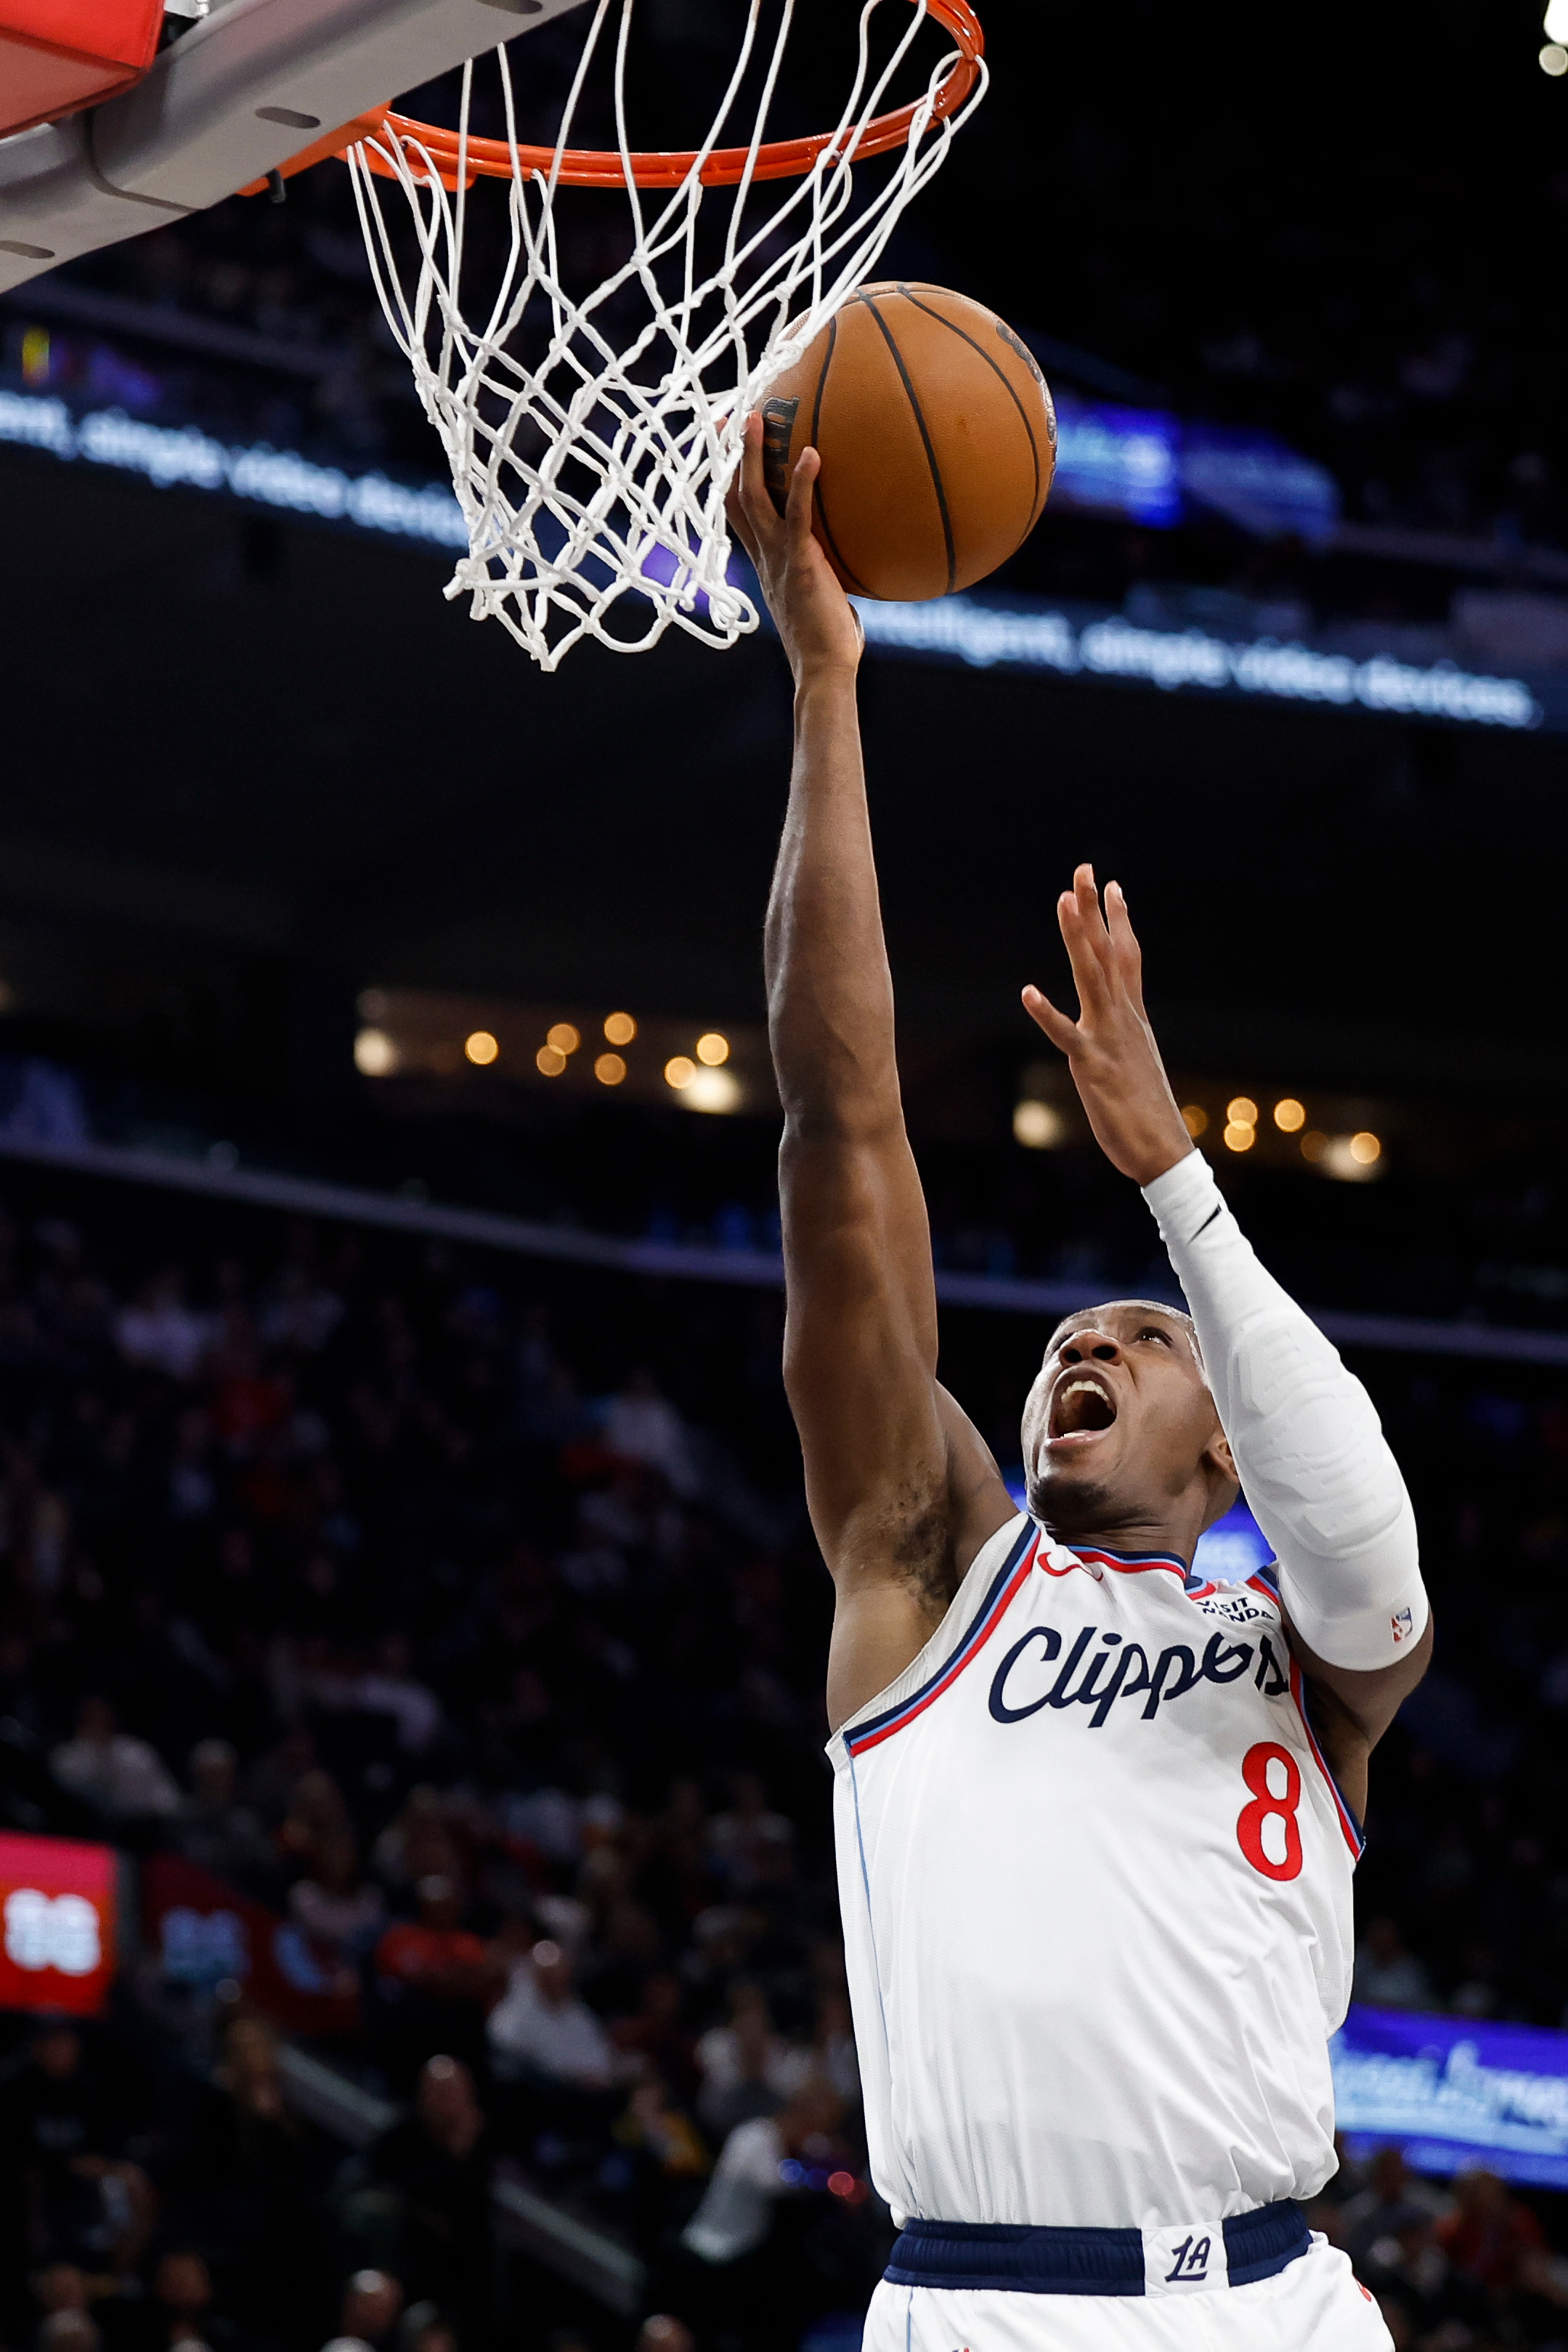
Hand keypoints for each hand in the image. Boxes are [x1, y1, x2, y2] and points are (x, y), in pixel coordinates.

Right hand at [726, 410, 863, 684]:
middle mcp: (763, 556)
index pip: (738, 513)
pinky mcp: (800, 563)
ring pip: (754, 497)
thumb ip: (828, 572)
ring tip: (757, 417)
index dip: (730, 478)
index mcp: (765, 563)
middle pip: (735, 495)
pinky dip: (803, 484)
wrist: (824, 670)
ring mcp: (777, 559)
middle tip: (733, 416)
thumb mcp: (825, 597)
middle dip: (731, 455)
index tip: (730, 448)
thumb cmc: (830, 642)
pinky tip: (814, 454)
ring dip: (754, 456)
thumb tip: (854, 556)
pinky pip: (798, 516)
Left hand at [1022, 865, 1194, 1187]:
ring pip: (1090, 977)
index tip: (1113, 885)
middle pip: (1109, 953)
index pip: (1127, 957)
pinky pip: (1066, 1035)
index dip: (1119, 920)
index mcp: (1133, 1017)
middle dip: (1095, 910)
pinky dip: (1047, 1013)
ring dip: (1076, 938)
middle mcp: (1123, 1019)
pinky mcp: (1091, 1066)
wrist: (1163, 1151)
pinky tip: (1027, 991)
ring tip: (1063, 901)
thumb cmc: (1146, 1112)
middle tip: (1085, 869)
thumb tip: (1120, 1021)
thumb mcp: (1136, 1061)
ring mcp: (1108, 1039)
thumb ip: (1124, 1035)